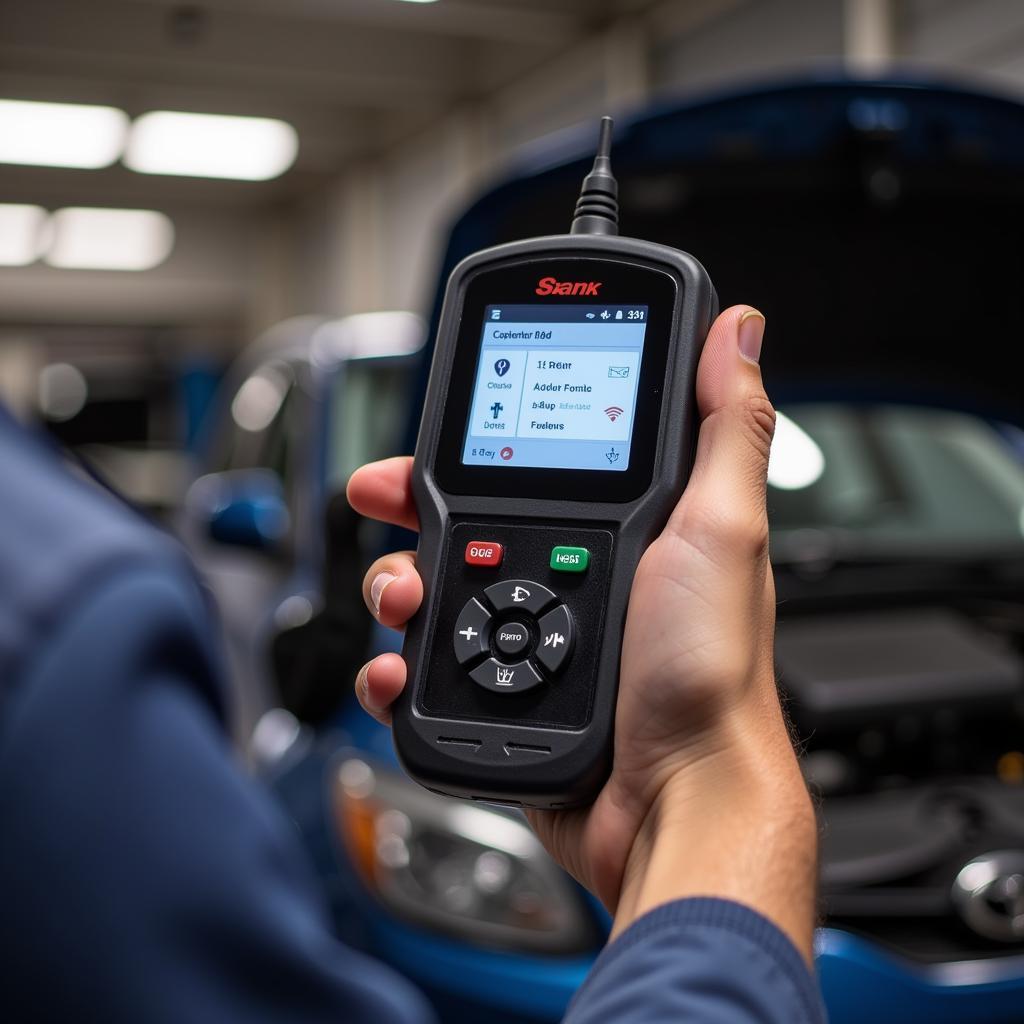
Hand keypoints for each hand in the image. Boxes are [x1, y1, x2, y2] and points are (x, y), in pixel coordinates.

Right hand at [347, 306, 816, 957]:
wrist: (677, 800)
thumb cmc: (710, 675)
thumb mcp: (723, 531)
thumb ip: (725, 429)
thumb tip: (737, 331)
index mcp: (618, 530)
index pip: (533, 461)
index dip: (482, 435)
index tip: (448, 423)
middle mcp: (567, 577)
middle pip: (463, 520)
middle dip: (412, 507)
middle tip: (386, 499)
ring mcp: (528, 636)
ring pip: (431, 590)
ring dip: (397, 586)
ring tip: (406, 600)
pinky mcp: (499, 695)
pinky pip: (423, 671)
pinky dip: (396, 667)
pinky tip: (400, 669)